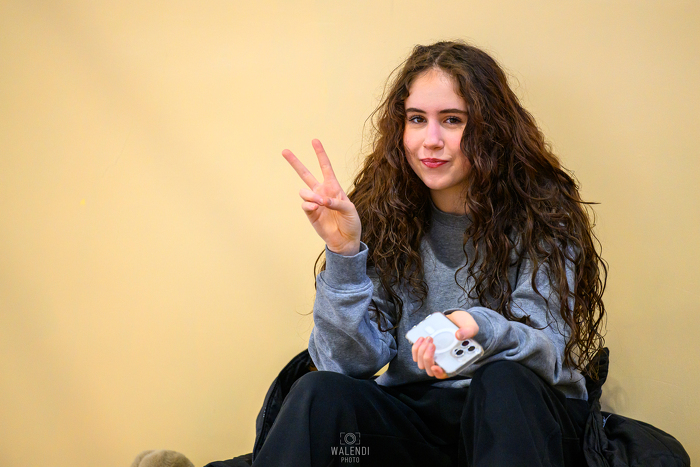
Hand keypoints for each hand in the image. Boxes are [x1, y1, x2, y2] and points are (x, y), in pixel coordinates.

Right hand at [282, 139, 361, 255]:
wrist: (345, 240)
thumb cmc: (351, 222)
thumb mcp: (350, 209)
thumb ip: (336, 202)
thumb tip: (321, 200)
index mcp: (333, 187)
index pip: (325, 167)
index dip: (320, 154)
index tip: (314, 141)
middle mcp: (321, 192)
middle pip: (305, 174)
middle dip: (295, 162)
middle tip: (284, 151)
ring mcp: (314, 202)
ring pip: (304, 191)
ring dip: (311, 195)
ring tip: (319, 203)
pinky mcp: (310, 213)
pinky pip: (305, 204)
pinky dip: (310, 205)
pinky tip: (316, 208)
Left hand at [412, 310, 478, 378]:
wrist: (455, 319)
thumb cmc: (463, 327)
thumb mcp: (471, 326)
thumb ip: (469, 331)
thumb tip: (459, 335)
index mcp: (454, 361)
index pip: (445, 373)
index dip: (439, 373)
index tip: (435, 366)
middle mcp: (442, 361)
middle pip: (430, 369)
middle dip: (428, 358)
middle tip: (432, 344)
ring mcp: (432, 356)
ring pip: (421, 362)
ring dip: (421, 352)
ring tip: (427, 338)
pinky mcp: (425, 349)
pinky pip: (416, 354)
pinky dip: (416, 347)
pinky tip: (421, 338)